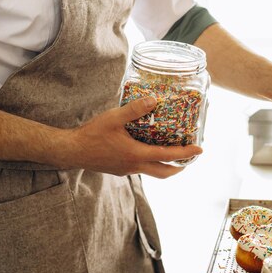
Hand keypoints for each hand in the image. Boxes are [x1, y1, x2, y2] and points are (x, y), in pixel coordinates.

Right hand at [66, 97, 202, 177]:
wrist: (72, 151)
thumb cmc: (92, 134)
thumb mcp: (113, 118)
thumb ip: (134, 109)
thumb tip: (154, 100)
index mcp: (136, 155)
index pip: (167, 157)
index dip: (185, 153)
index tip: (199, 149)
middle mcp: (134, 166)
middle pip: (164, 172)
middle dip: (180, 166)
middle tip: (189, 156)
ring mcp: (127, 169)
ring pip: (153, 172)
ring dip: (166, 164)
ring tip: (173, 151)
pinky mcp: (120, 169)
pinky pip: (142, 168)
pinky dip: (152, 161)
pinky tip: (148, 147)